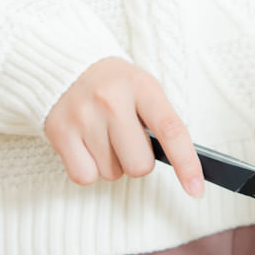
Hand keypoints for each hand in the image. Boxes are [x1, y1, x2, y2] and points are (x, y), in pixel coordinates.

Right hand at [44, 58, 203, 195]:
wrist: (64, 65)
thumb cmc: (113, 85)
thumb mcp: (142, 89)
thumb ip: (160, 121)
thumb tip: (181, 165)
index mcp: (141, 86)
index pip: (171, 131)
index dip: (186, 164)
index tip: (196, 189)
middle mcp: (111, 100)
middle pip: (139, 165)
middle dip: (138, 161)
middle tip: (127, 140)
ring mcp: (82, 116)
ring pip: (111, 174)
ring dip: (111, 163)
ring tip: (102, 136)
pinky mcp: (59, 132)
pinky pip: (84, 177)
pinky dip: (88, 169)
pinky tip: (85, 146)